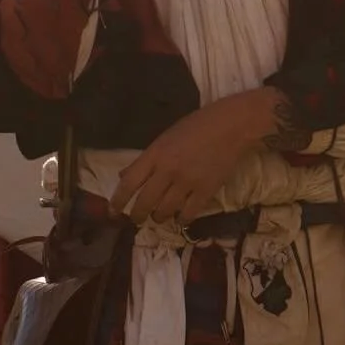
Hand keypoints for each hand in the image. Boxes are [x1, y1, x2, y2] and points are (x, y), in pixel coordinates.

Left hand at [109, 90, 282, 225]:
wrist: (231, 125)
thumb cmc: (197, 125)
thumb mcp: (166, 136)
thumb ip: (147, 158)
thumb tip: (125, 176)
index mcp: (156, 153)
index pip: (129, 182)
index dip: (118, 200)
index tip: (112, 212)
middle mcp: (168, 170)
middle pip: (144, 202)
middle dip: (137, 216)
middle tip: (136, 219)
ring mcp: (187, 182)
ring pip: (164, 212)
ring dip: (158, 217)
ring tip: (159, 215)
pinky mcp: (205, 192)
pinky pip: (187, 215)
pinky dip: (180, 219)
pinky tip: (179, 217)